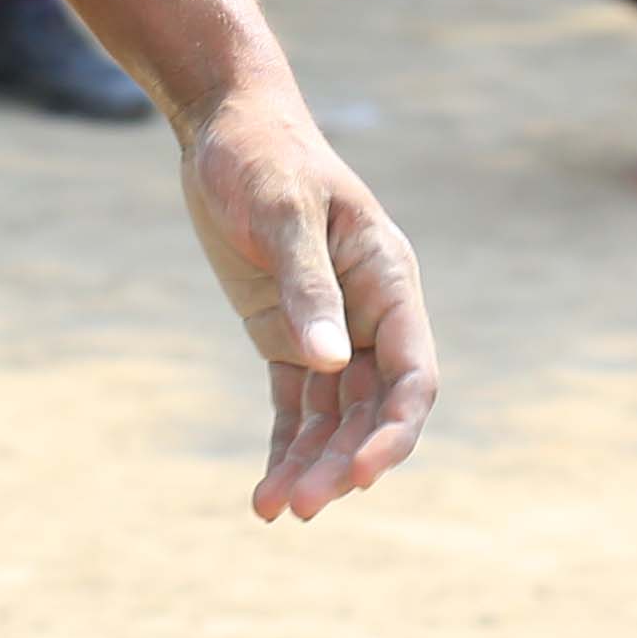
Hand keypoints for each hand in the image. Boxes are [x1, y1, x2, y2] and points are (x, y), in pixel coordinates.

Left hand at [175, 89, 436, 520]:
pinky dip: (285, 448)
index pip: (412, 376)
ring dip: (312, 464)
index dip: (394, 431)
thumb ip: (308, 284)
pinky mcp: (288, 337)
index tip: (363, 475)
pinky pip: (296, 407)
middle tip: (303, 505)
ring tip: (276, 510)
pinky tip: (264, 495)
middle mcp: (370, 314)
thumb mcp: (282, 211)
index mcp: (389, 280)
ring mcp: (330, 330)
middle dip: (343, 461)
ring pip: (334, 418)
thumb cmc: (263, 156)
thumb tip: (331, 360)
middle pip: (372, 410)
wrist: (224, 127)